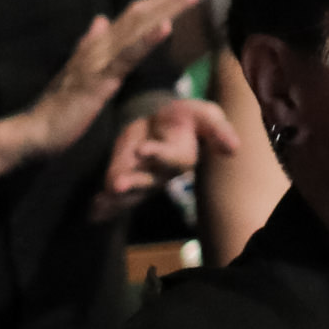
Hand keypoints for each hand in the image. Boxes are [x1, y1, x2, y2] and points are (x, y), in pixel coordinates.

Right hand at [17, 0, 210, 165]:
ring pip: (138, 27)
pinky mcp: (99, 78)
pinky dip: (148, 40)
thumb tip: (100, 20)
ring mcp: (98, 59)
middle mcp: (99, 43)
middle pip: (140, 14)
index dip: (160, 2)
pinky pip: (127, 56)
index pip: (134, 15)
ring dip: (168, 9)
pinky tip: (167, 27)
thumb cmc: (60, 105)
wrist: (35, 130)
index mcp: (98, 43)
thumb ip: (91, 44)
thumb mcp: (80, 71)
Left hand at [90, 86, 240, 212]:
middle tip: (117, 185)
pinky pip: (116, 199)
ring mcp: (143, 180)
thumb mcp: (205, 116)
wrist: (164, 122)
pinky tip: (93, 212)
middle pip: (148, 182)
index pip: (173, 159)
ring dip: (116, 198)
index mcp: (182, 157)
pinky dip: (105, 207)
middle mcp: (163, 174)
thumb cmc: (188, 118)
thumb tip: (235, 148)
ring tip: (102, 200)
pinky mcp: (126, 180)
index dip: (159, 155)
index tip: (143, 149)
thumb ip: (219, 131)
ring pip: (131, 193)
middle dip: (133, 183)